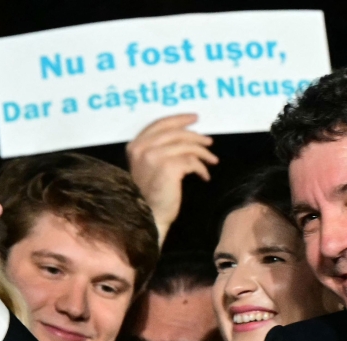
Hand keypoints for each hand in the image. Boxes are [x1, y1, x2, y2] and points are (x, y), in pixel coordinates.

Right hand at [126, 114, 217, 244]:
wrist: (149, 216)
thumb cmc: (152, 194)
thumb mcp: (148, 166)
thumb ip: (158, 149)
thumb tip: (187, 135)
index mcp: (135, 145)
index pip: (160, 124)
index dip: (179, 119)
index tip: (195, 118)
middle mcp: (142, 148)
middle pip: (176, 133)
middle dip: (196, 136)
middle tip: (209, 142)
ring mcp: (154, 157)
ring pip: (186, 146)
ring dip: (203, 153)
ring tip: (212, 161)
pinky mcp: (168, 167)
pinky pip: (191, 161)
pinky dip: (201, 168)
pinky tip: (204, 176)